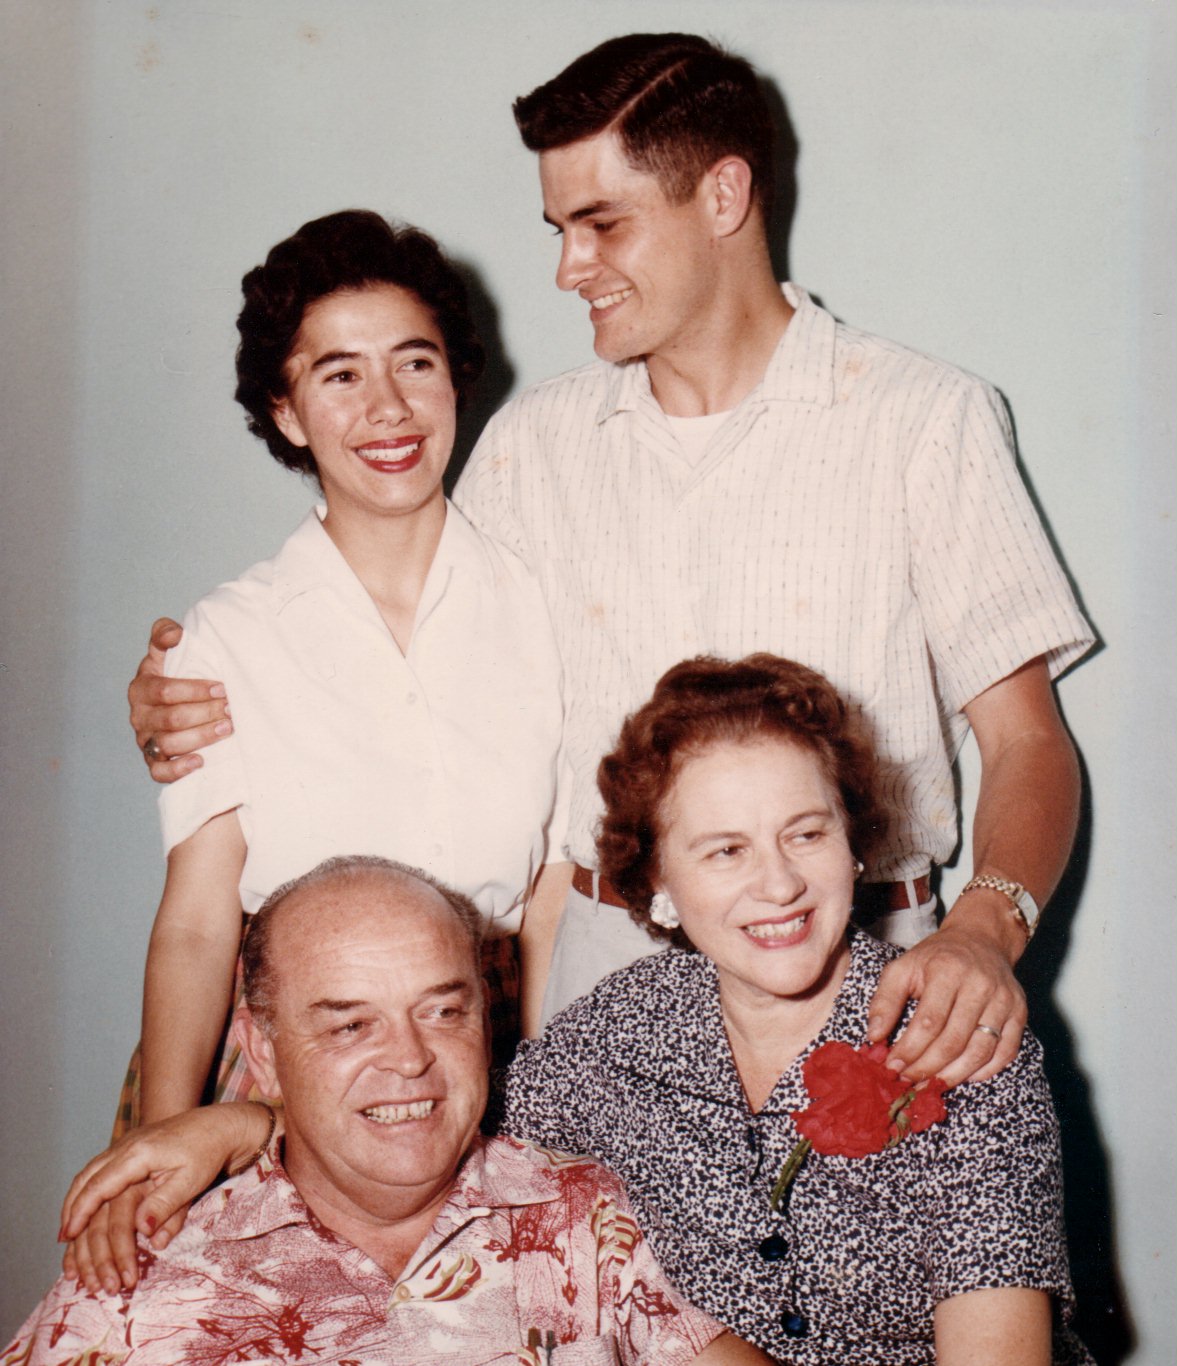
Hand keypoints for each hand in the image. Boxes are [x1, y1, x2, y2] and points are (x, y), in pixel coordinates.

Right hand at [58, 1104, 268, 1286]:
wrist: (219, 1124)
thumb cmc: (208, 1152)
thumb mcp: (191, 1180)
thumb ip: (165, 1204)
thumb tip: (142, 1231)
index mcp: (138, 1153)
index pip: (100, 1185)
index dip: (82, 1212)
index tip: (68, 1235)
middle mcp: (126, 1146)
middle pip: (86, 1179)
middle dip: (72, 1211)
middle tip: (63, 1240)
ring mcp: (126, 1144)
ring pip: (89, 1172)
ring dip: (75, 1200)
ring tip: (67, 1229)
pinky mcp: (131, 1147)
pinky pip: (99, 1168)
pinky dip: (86, 1189)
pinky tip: (84, 1205)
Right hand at [129, 617, 230, 782]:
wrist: (175, 703)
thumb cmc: (175, 675)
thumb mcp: (166, 652)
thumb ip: (164, 634)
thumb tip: (175, 634)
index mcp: (141, 688)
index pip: (164, 691)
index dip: (194, 690)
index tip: (221, 688)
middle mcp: (139, 716)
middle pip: (171, 719)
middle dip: (205, 713)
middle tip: (231, 708)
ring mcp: (145, 740)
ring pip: (169, 744)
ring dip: (200, 737)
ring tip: (227, 729)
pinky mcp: (153, 761)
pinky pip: (160, 771)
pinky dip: (179, 769)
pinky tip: (200, 761)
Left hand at [866, 901, 1026, 1087]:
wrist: (980, 939)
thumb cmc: (937, 958)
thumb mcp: (904, 967)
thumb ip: (885, 1000)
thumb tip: (874, 1037)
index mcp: (948, 971)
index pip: (928, 1022)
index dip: (909, 1049)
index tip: (892, 1066)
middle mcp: (980, 985)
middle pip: (954, 1040)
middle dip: (928, 1067)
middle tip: (909, 1080)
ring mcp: (1004, 1000)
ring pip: (980, 1050)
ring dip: (954, 1075)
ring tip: (931, 1084)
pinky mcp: (1019, 1012)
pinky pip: (1006, 1051)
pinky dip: (986, 1071)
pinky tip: (963, 1076)